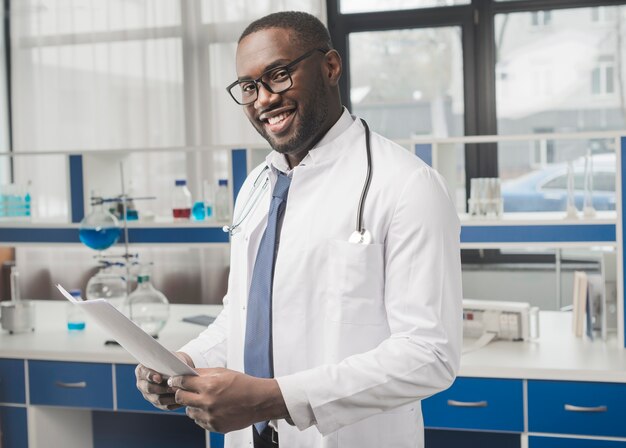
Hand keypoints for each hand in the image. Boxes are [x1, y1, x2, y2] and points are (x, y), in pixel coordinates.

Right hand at [135, 352, 194, 410]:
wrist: (177, 368)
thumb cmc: (172, 361)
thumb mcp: (170, 358)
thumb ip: (168, 361)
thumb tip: (174, 367)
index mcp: (142, 370)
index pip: (144, 373)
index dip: (151, 376)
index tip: (159, 378)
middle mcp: (142, 384)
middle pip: (149, 388)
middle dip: (162, 388)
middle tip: (173, 387)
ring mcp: (148, 395)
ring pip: (157, 400)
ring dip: (169, 397)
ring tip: (179, 393)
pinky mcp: (157, 403)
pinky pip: (165, 406)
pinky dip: (174, 403)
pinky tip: (182, 399)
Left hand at [169, 368, 287, 432]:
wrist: (259, 401)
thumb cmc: (243, 385)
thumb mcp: (222, 372)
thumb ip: (203, 373)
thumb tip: (187, 374)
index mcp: (209, 386)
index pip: (182, 383)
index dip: (176, 380)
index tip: (174, 381)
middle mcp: (208, 402)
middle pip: (181, 398)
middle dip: (181, 393)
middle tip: (185, 391)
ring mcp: (210, 416)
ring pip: (189, 412)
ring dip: (193, 406)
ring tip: (205, 400)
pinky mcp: (215, 427)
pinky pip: (199, 421)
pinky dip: (203, 415)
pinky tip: (214, 409)